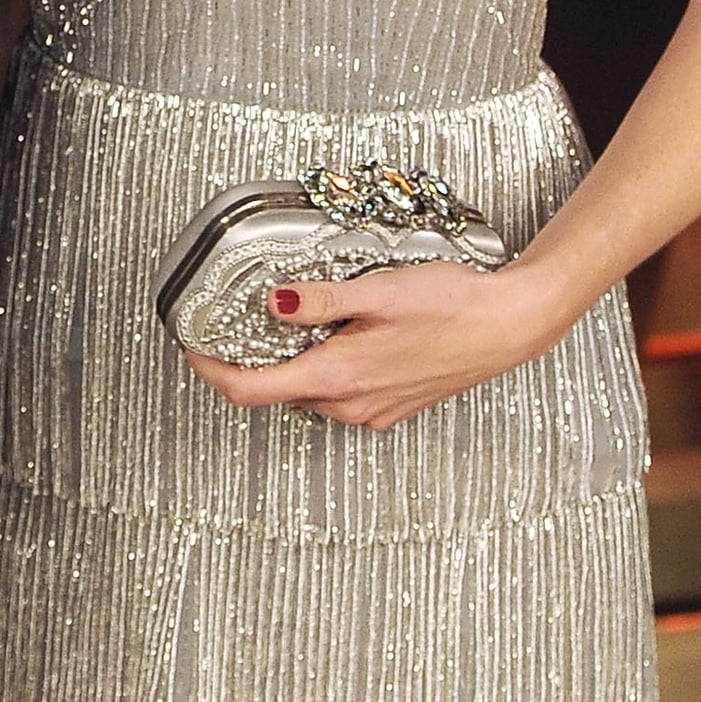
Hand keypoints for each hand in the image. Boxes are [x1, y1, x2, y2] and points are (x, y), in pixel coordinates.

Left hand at [184, 260, 576, 428]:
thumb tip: (273, 302)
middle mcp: (350, 404)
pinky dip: (324, 367)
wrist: (509, 325)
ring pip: (308, 390)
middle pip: (275, 390)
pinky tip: (342, 334)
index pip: (249, 390)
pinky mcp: (389, 406)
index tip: (191, 345)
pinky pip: (338, 392)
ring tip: (295, 317)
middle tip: (236, 320)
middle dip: (249, 359)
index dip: (210, 370)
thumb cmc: (454, 305)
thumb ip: (319, 300)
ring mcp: (371, 411)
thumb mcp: (378, 290)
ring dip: (292, 360)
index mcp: (338, 377)